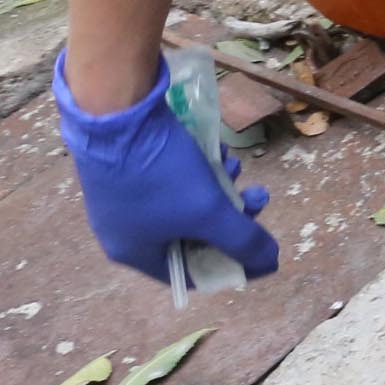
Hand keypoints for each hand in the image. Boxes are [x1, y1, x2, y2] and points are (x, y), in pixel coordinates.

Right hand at [55, 50, 278, 282]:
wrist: (115, 112)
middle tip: (257, 196)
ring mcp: (126, 197)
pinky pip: (175, 180)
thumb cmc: (160, 172)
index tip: (259, 246)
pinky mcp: (131, 168)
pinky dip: (201, 170)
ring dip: (219, 187)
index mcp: (135, 252)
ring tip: (233, 166)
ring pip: (188, 204)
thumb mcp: (208, 210)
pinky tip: (217, 150)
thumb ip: (242, 239)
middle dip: (230, 215)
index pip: (190, 272)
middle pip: (193, 235)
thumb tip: (270, 263)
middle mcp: (125, 230)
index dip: (229, 263)